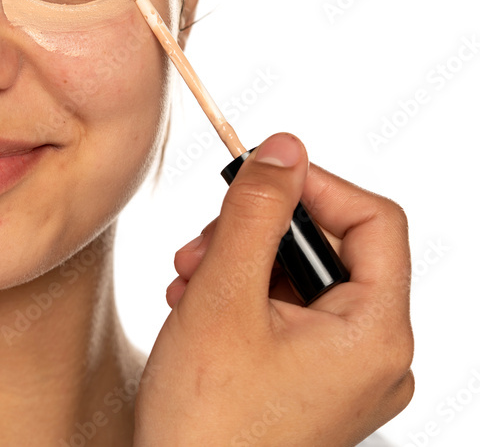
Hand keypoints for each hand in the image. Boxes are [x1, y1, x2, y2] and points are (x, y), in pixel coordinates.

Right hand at [134, 133, 413, 445]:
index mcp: (377, 335)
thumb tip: (284, 148)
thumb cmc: (205, 419)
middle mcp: (378, 358)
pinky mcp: (317, 388)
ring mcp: (348, 377)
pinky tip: (198, 306)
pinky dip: (247, 300)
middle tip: (203, 241)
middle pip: (334, 251)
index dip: (315, 186)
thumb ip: (256, 212)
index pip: (374, 221)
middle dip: (260, 233)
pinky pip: (294, 318)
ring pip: (305, 283)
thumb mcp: (223, 295)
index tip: (259, 174)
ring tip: (188, 281)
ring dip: (242, 265)